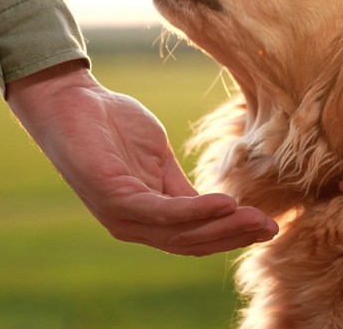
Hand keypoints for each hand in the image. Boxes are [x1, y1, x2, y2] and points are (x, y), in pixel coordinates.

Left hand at [6, 60, 277, 255]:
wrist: (72, 100)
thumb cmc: (113, 127)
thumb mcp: (157, 160)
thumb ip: (181, 188)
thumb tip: (219, 207)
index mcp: (145, 216)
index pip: (192, 237)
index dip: (230, 236)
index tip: (266, 226)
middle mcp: (132, 224)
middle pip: (190, 242)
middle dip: (233, 237)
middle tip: (270, 228)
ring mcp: (120, 214)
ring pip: (179, 233)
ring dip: (221, 228)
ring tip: (255, 219)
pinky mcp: (112, 196)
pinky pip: (160, 211)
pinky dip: (195, 211)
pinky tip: (224, 203)